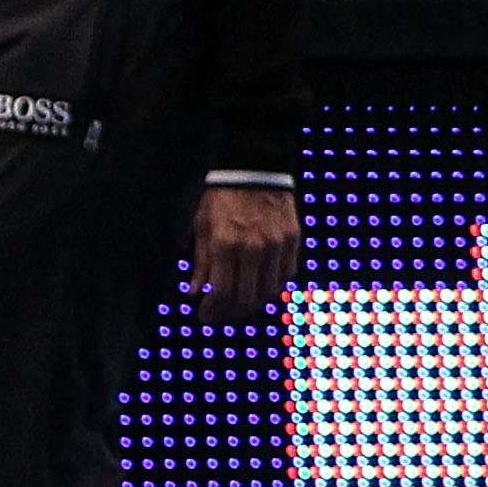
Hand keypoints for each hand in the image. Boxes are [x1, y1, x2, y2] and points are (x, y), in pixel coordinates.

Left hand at [191, 185, 300, 321]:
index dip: (212, 310)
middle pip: (246, 297)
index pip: (222, 292)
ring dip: (254, 302)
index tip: (205, 315)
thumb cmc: (223, 197)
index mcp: (226, 244)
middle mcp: (254, 248)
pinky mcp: (293, 240)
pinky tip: (260, 284)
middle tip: (221, 314)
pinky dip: (273, 285)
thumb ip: (201, 262)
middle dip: (231, 311)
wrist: (254, 170)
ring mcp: (277, 244)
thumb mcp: (202, 226)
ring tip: (240, 303)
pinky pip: (287, 274)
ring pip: (270, 290)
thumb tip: (194, 292)